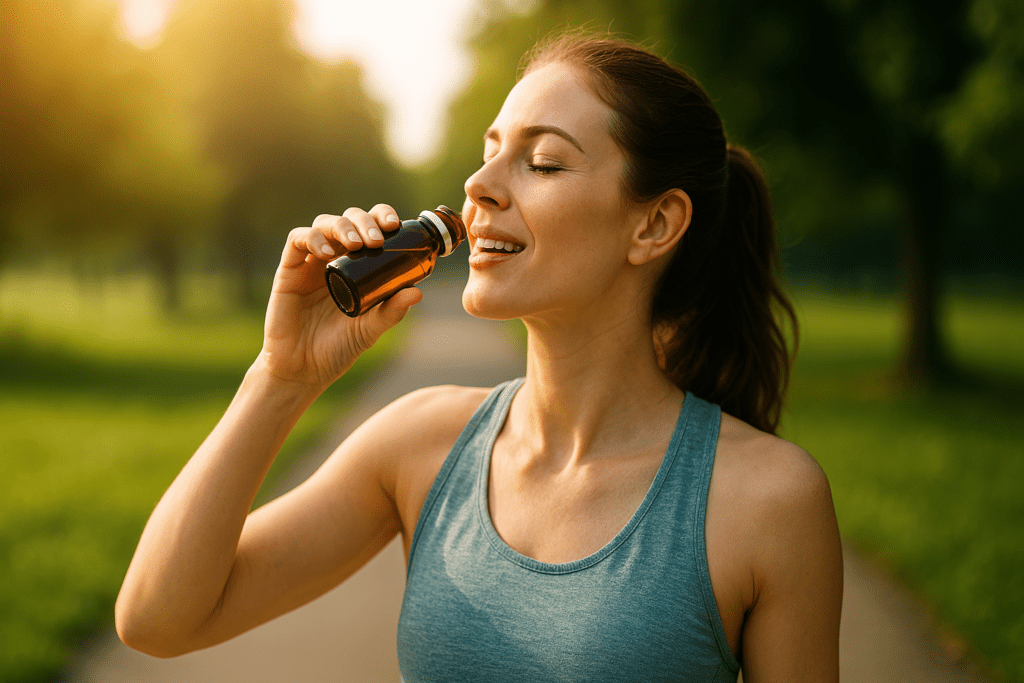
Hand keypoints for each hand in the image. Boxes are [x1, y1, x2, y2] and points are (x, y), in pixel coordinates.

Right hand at [256, 204, 422, 390]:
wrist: (303, 370)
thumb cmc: (338, 348)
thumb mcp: (370, 329)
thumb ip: (391, 312)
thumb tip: (417, 292)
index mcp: (358, 265)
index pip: (371, 227)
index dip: (382, 217)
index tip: (395, 225)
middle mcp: (335, 257)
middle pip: (349, 219)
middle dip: (364, 220)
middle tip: (377, 239)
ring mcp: (311, 262)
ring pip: (324, 223)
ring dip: (342, 226)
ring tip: (356, 243)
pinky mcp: (288, 270)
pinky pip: (297, 240)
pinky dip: (313, 238)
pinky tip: (327, 252)